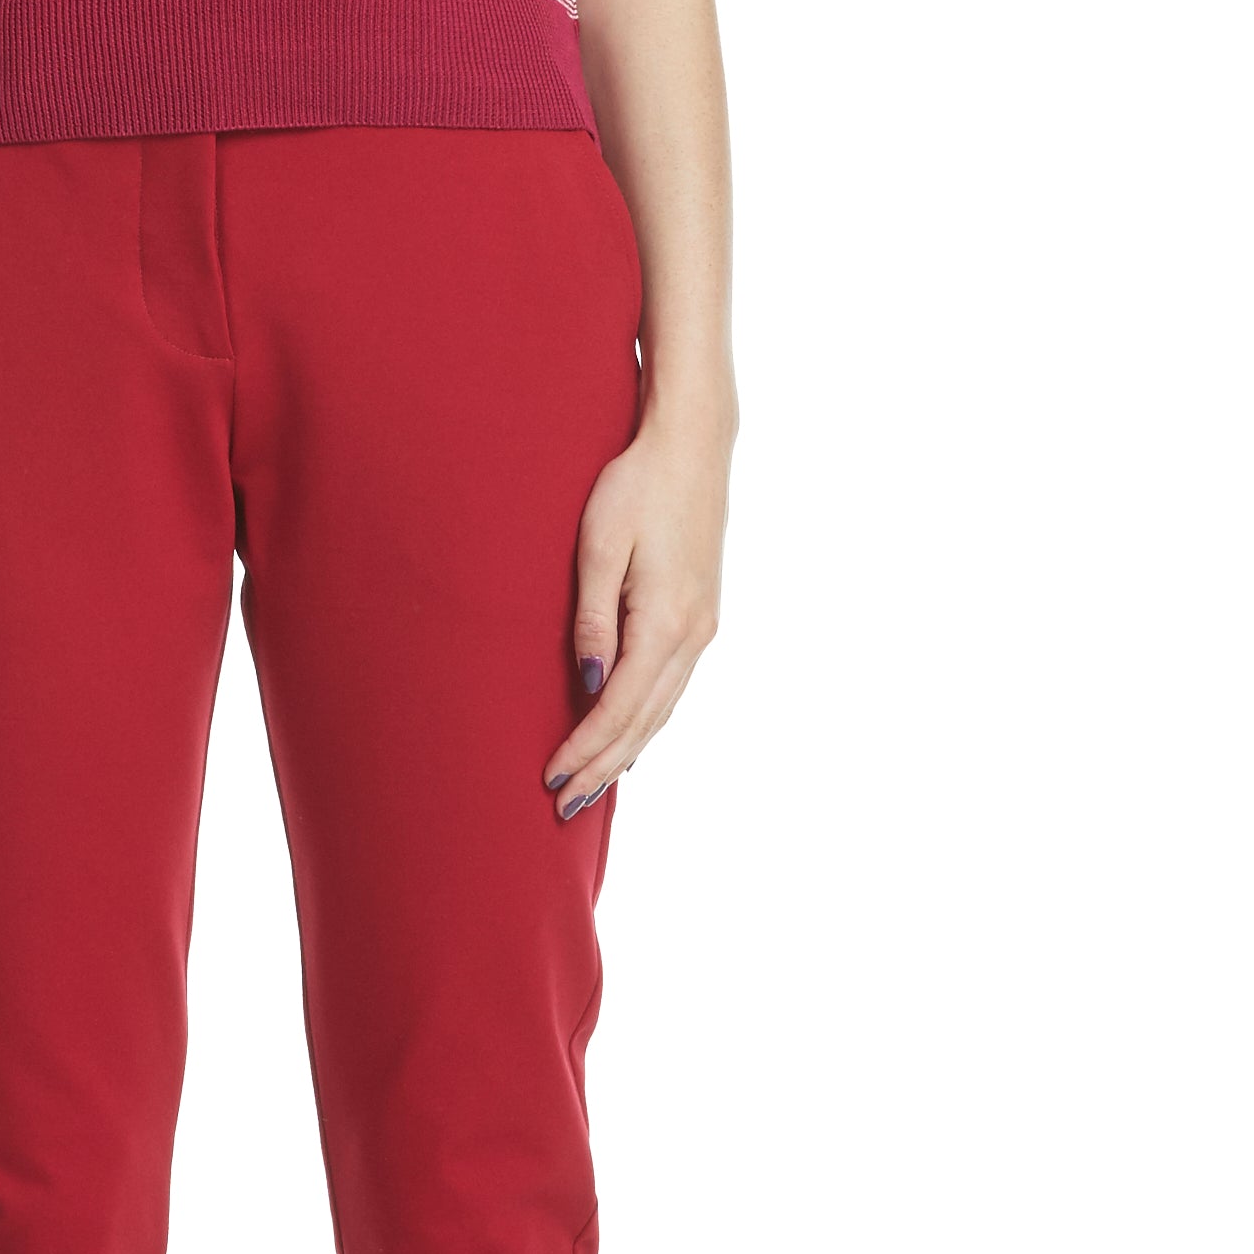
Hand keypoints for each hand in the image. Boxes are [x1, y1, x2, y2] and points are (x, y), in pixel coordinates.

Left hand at [542, 408, 729, 820]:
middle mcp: (693, 636)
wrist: (692, 446)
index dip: (584, 748)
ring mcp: (704, 629)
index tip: (550, 778)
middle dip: (603, 768)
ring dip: (626, 753)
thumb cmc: (635, 486)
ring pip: (662, 712)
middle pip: (644, 723)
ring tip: (592, 788)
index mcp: (665, 623)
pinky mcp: (702, 617)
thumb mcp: (601, 546)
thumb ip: (593, 620)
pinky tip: (630, 740)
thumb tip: (589, 684)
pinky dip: (648, 724)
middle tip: (563, 807)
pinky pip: (672, 689)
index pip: (618, 707)